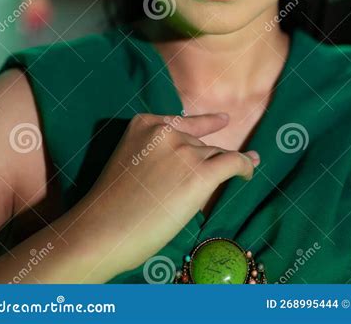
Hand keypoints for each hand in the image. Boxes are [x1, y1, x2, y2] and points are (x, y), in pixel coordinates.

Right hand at [77, 112, 258, 279]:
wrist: (102, 230)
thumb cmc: (111, 207)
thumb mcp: (132, 163)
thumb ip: (159, 155)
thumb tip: (197, 162)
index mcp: (144, 123)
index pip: (184, 124)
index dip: (207, 124)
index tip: (223, 120)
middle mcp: (166, 131)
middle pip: (199, 144)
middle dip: (206, 161)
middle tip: (219, 173)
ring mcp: (184, 151)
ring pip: (215, 155)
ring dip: (226, 165)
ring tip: (248, 166)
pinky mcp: (200, 174)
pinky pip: (233, 163)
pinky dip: (245, 166)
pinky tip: (249, 172)